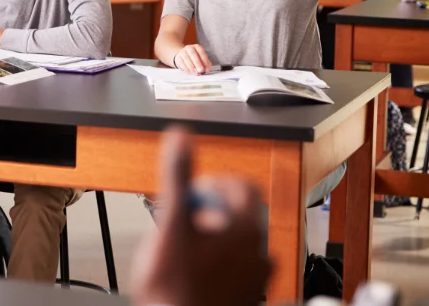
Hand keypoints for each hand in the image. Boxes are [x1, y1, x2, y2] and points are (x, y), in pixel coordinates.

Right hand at [132, 130, 269, 305]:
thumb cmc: (175, 290)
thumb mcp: (170, 225)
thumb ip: (177, 178)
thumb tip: (180, 137)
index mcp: (245, 230)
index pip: (244, 186)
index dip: (216, 182)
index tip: (195, 189)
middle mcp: (258, 253)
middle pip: (241, 214)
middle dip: (212, 211)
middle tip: (186, 219)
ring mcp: (256, 278)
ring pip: (241, 243)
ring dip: (217, 238)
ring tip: (190, 247)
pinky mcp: (248, 297)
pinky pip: (240, 269)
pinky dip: (221, 263)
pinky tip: (198, 271)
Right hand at [171, 44, 211, 73]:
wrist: (182, 55)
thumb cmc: (194, 57)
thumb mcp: (201, 58)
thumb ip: (205, 63)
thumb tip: (207, 69)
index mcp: (197, 47)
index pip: (201, 52)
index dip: (205, 60)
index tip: (207, 67)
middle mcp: (189, 48)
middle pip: (193, 54)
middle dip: (198, 63)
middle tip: (201, 70)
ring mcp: (182, 52)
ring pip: (186, 58)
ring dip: (192, 67)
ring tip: (196, 73)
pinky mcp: (178, 58)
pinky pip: (182, 63)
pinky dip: (186, 69)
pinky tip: (190, 72)